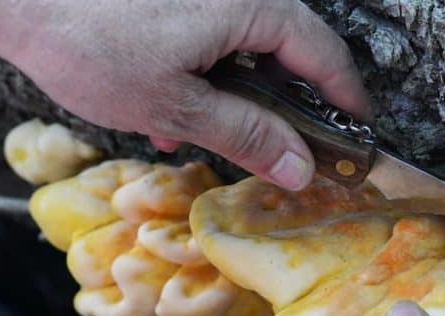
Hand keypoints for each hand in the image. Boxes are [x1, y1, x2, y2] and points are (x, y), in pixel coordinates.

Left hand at [0, 0, 371, 189]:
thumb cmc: (87, 40)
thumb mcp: (175, 106)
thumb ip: (247, 137)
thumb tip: (301, 170)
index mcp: (251, 7)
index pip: (326, 56)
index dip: (347, 102)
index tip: (357, 140)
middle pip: (292, 51)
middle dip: (291, 107)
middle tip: (290, 153)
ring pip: (251, 48)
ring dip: (243, 97)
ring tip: (211, 139)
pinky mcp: (178, 2)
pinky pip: (215, 37)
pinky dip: (210, 76)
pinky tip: (173, 112)